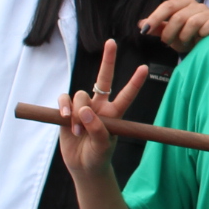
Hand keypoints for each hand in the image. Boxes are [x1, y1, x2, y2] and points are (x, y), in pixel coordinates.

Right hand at [57, 39, 149, 175]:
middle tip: (111, 42)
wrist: (83, 166)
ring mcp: (83, 107)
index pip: (126, 95)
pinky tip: (64, 117)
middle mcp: (100, 106)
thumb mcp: (102, 146)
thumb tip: (85, 110)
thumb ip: (97, 128)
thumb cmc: (98, 156)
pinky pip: (64, 99)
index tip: (145, 68)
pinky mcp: (67, 111)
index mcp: (115, 113)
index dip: (134, 82)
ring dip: (76, 111)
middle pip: (104, 79)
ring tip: (77, 129)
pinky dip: (64, 106)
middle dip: (108, 60)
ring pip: (80, 95)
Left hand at [139, 0, 208, 53]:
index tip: (145, 31)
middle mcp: (197, 5)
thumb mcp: (172, 34)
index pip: (167, 6)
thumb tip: (141, 24)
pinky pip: (207, 27)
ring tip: (184, 42)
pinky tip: (200, 40)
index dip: (155, 18)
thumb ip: (158, 29)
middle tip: (166, 42)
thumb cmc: (190, 38)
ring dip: (184, 36)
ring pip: (192, 22)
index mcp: (184, 4)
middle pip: (178, 16)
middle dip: (169, 32)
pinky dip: (200, 36)